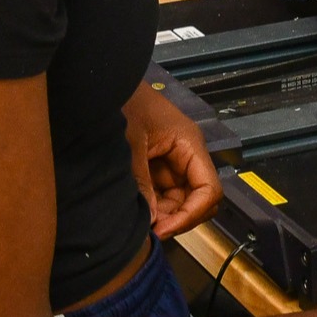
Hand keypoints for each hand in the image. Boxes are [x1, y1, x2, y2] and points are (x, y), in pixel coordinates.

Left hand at [125, 83, 222, 238]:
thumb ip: (142, 181)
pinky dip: (153, 205)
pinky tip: (139, 212)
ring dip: (165, 214)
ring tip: (142, 223)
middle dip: (178, 217)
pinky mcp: (156, 164)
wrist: (107, 85)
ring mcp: (172, 160)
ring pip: (179, 199)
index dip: (193, 213)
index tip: (168, 228)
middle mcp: (186, 154)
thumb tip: (151, 217)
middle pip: (196, 198)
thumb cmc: (125, 102)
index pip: (209, 189)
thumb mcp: (131, 143)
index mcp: (189, 144)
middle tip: (153, 230)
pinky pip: (162, 192)